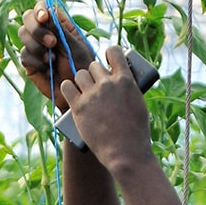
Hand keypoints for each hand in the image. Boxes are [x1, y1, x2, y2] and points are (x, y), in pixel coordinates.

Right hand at [18, 0, 94, 111]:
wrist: (77, 93)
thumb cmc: (82, 68)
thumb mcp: (77, 47)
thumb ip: (61, 30)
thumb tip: (48, 11)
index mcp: (58, 24)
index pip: (42, 7)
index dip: (40, 9)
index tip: (45, 17)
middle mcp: (44, 32)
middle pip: (27, 17)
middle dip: (37, 29)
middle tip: (52, 43)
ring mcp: (35, 46)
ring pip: (23, 34)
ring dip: (37, 46)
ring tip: (52, 60)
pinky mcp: (29, 62)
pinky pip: (24, 55)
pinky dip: (36, 61)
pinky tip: (48, 69)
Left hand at [60, 46, 156, 170]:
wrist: (125, 153)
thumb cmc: (136, 132)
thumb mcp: (139, 104)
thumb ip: (129, 89)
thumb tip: (121, 81)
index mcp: (125, 80)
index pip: (113, 51)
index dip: (110, 53)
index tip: (109, 60)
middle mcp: (107, 84)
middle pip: (94, 66)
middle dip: (95, 73)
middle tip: (97, 84)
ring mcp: (91, 95)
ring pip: (80, 75)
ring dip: (82, 81)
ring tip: (85, 90)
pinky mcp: (78, 107)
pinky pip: (66, 87)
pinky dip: (68, 88)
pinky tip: (71, 91)